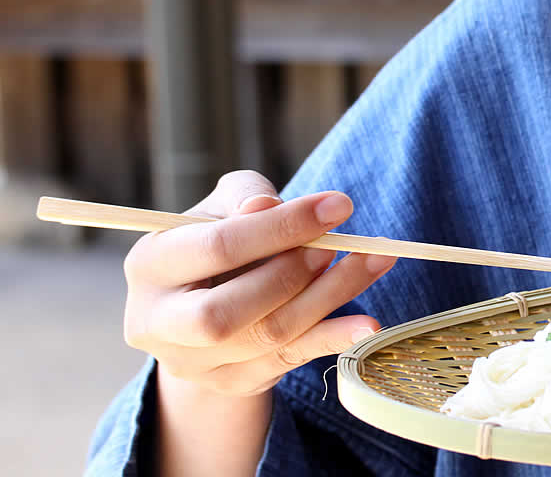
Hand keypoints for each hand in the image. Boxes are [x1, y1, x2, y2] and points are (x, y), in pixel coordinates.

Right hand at [123, 170, 396, 398]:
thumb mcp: (220, 207)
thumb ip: (244, 197)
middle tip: (336, 244)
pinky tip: (368, 324)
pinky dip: (334, 338)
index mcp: (149, 265)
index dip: (281, 226)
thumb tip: (267, 205)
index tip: (338, 206)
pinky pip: (291, 359)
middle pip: (224, 312)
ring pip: (268, 335)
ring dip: (329, 296)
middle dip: (291, 274)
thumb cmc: (217, 241)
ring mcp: (194, 361)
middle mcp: (159, 322)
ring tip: (371, 261)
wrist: (202, 307)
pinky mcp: (233, 382)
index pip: (217, 247)